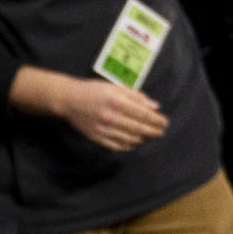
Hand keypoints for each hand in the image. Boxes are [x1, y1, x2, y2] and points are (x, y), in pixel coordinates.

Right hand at [50, 69, 170, 149]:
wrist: (68, 100)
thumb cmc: (93, 91)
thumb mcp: (115, 87)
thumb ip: (135, 96)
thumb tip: (154, 107)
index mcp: (116, 101)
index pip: (142, 114)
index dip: (156, 120)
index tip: (164, 122)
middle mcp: (110, 116)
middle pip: (138, 128)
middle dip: (153, 131)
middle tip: (160, 132)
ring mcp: (103, 129)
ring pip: (129, 138)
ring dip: (142, 139)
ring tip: (149, 136)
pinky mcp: (97, 137)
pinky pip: (117, 145)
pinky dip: (128, 145)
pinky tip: (134, 142)